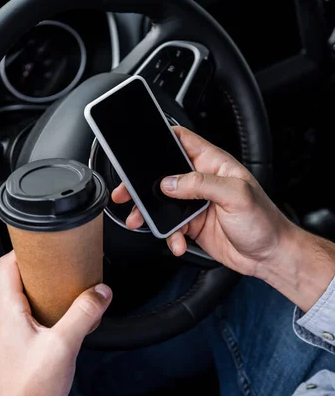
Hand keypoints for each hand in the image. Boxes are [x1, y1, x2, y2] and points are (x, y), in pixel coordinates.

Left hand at [0, 251, 111, 395]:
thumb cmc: (30, 389)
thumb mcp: (65, 344)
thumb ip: (84, 314)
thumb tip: (101, 292)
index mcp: (5, 311)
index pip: (6, 264)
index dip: (25, 249)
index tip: (44, 244)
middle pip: (15, 281)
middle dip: (40, 271)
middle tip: (64, 268)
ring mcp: (2, 336)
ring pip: (20, 302)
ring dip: (42, 294)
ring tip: (66, 294)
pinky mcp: (10, 350)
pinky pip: (23, 320)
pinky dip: (40, 313)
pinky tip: (59, 324)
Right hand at [113, 126, 334, 310]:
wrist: (269, 256)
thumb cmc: (264, 221)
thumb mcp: (236, 195)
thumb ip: (201, 184)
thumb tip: (170, 182)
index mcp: (214, 164)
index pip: (183, 140)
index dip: (162, 139)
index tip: (140, 146)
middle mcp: (203, 181)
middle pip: (164, 174)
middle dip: (143, 184)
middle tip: (126, 192)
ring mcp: (196, 204)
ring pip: (162, 203)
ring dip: (150, 214)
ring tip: (140, 221)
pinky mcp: (193, 225)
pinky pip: (171, 227)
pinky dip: (169, 236)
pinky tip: (178, 243)